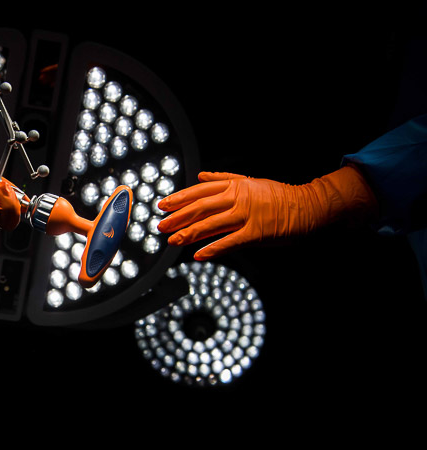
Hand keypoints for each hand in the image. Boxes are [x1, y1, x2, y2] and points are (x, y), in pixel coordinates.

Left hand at [156, 166, 377, 259]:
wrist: (307, 205)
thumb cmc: (278, 195)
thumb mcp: (249, 181)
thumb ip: (223, 178)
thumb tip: (200, 176)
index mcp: (234, 186)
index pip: (199, 192)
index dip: (179, 199)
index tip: (162, 206)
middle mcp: (237, 198)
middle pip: (200, 208)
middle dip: (178, 218)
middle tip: (161, 226)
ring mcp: (246, 215)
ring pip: (211, 224)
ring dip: (189, 233)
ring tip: (173, 241)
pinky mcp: (256, 232)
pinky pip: (230, 242)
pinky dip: (212, 249)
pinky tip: (198, 255)